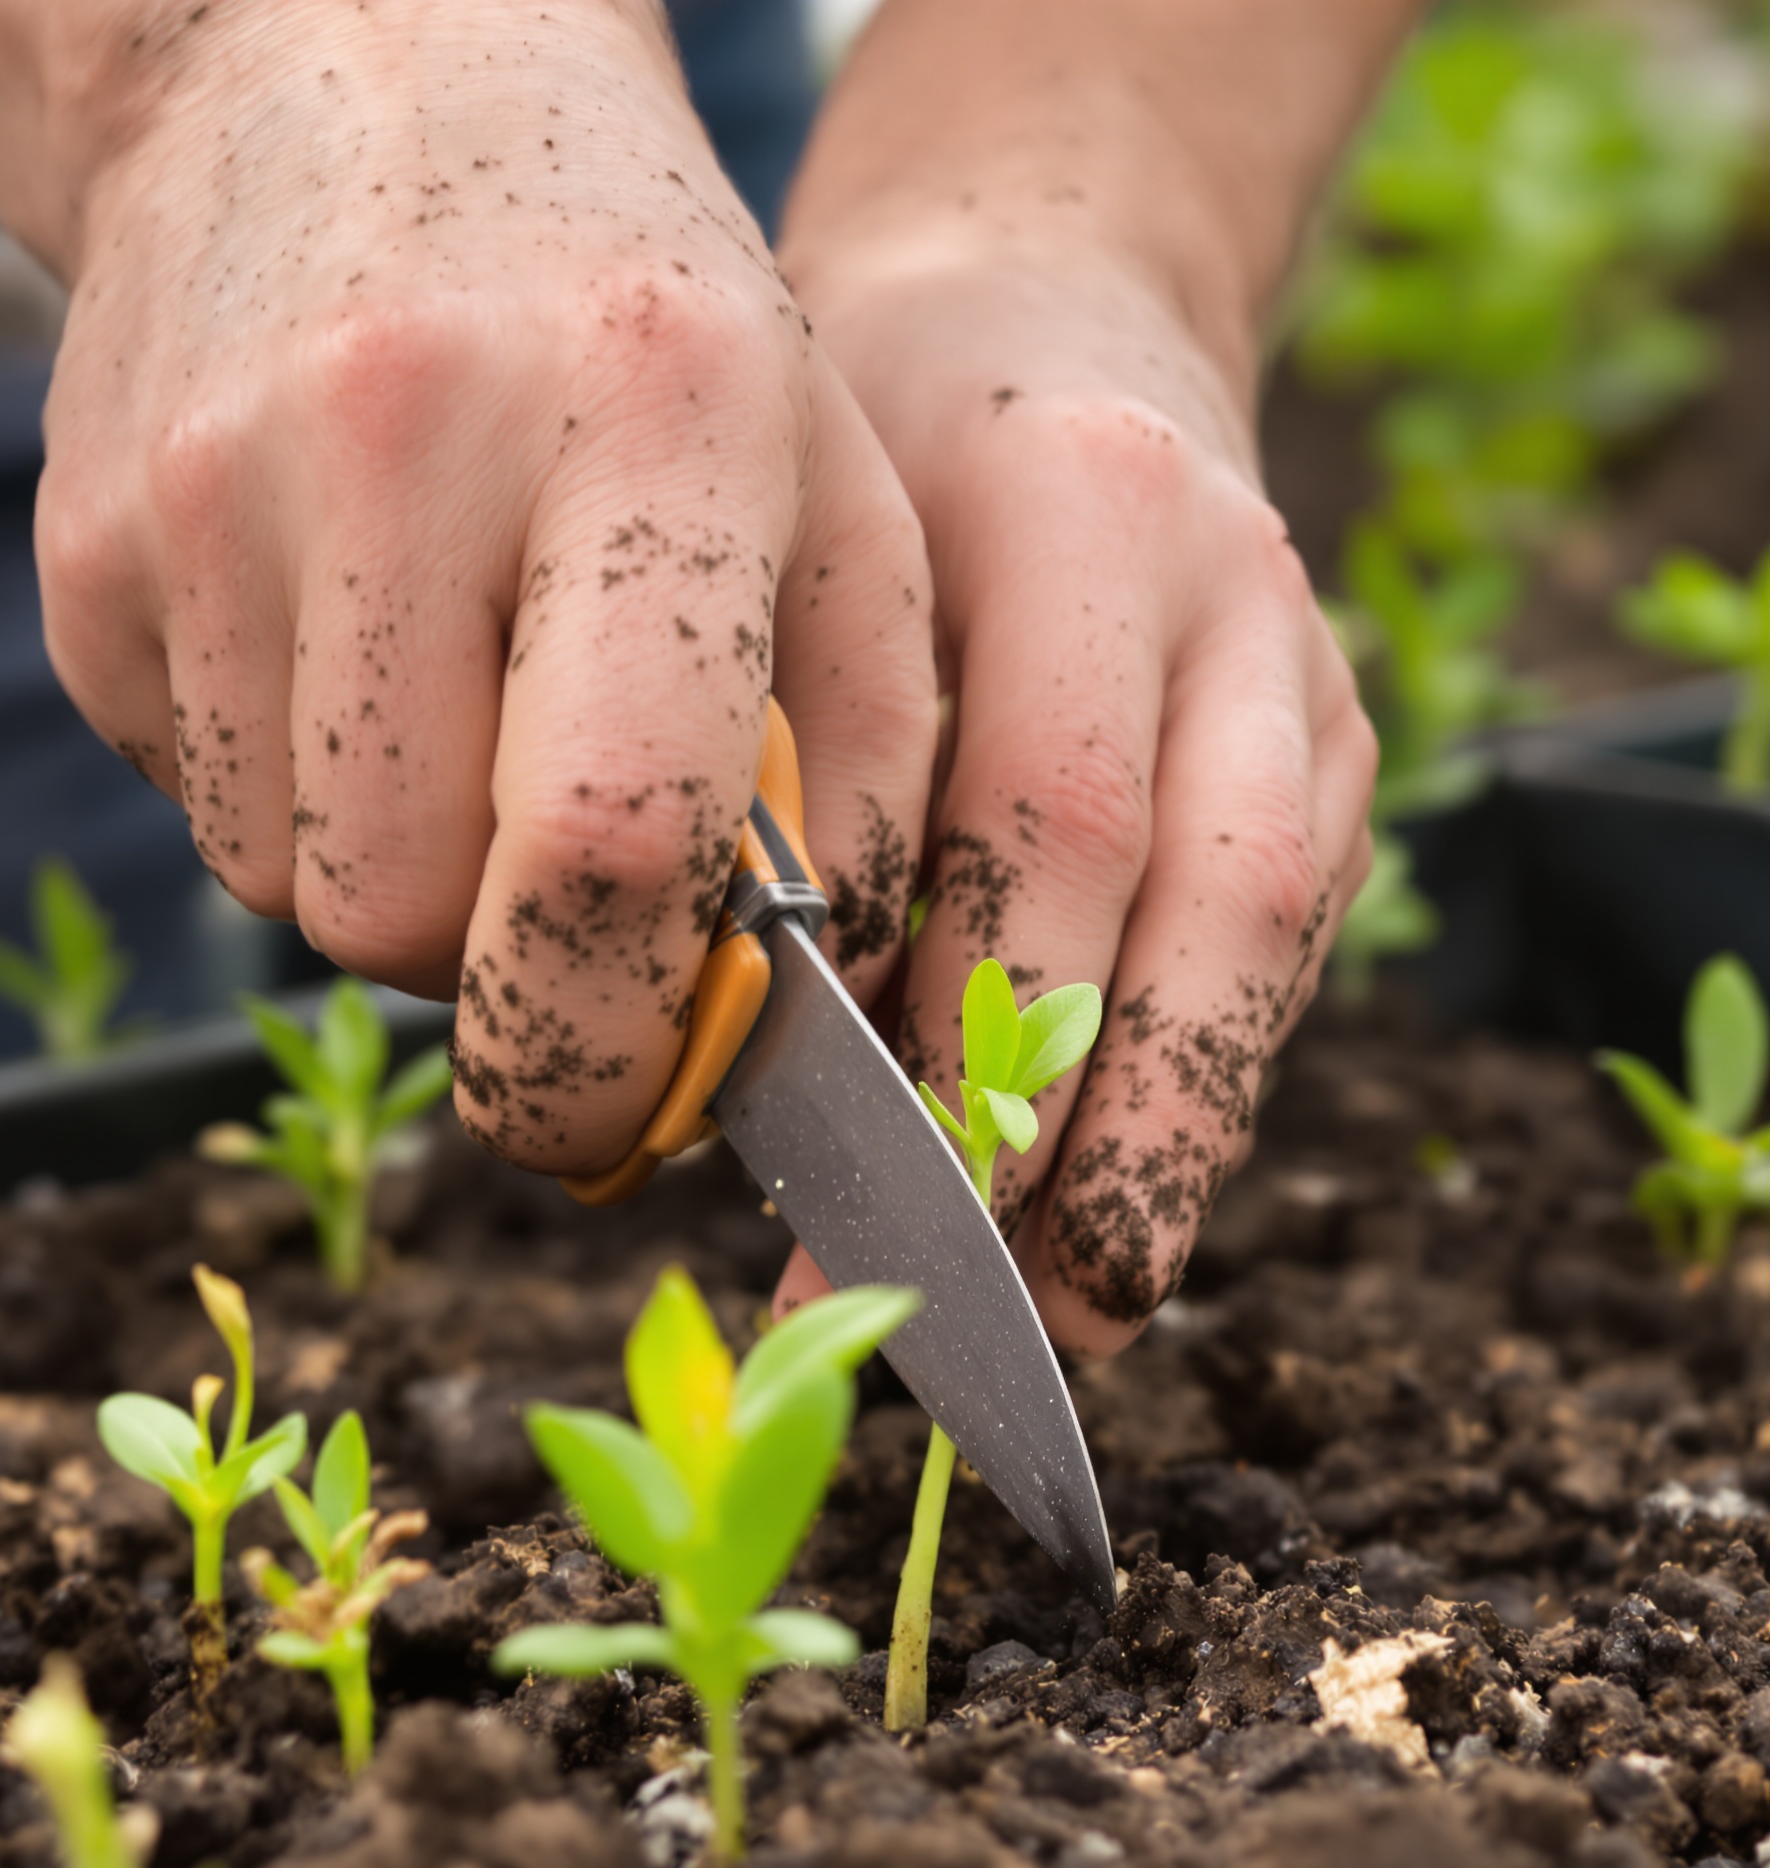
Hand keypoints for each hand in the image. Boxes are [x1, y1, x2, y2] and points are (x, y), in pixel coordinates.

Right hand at [14, 0, 934, 1171]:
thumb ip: (870, 770)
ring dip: (398, 876)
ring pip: (288, 892)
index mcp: (649, 424)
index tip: (640, 1105)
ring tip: (462, 710)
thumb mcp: (836, 501)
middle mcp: (400, 444)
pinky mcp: (83, 553)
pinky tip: (354, 653)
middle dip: (497, 970)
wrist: (355, 78)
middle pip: (405, 918)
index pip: (608, 842)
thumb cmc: (653, 336)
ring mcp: (205, 496)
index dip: (617, 1039)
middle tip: (565, 886)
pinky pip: (203, 808)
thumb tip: (802, 1022)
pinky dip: (298, 797)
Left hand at [776, 234, 1375, 1353]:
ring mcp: (1307, 684)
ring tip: (1076, 1317)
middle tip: (1002, 1319)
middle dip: (1111, 1137)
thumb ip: (809, 768)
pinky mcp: (1330, 760)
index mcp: (1087, 513)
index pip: (1053, 811)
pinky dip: (1192, 1091)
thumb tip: (772, 1064)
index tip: (909, 1196)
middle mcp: (1235, 602)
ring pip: (1269, 950)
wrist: (1053, 313)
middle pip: (1213, 907)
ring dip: (1171, 1152)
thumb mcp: (802, 550)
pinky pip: (1275, 954)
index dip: (992, 1022)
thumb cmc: (878, 446)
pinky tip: (1113, 1207)